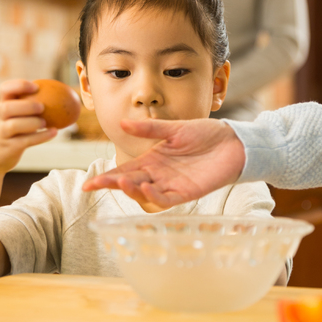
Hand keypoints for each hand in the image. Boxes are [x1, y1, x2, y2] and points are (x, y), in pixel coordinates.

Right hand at [0, 79, 56, 174]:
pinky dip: (41, 136)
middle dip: (26, 106)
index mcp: (2, 104)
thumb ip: (27, 103)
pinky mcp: (10, 147)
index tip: (36, 87)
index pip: (5, 89)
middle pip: (7, 107)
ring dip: (32, 123)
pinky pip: (25, 141)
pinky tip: (54, 132)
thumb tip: (61, 93)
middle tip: (42, 107)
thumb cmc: (10, 130)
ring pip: (13, 125)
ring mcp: (2, 133)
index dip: (19, 85)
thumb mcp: (13, 115)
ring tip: (45, 123)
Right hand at [82, 118, 244, 207]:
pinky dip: (155, 196)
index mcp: (153, 159)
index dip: (107, 177)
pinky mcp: (188, 192)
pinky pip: (168, 198)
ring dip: (132, 190)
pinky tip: (145, 189)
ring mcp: (173, 185)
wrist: (233, 141)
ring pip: (146, 193)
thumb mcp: (175, 128)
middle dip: (113, 185)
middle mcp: (160, 175)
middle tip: (95, 185)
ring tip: (121, 182)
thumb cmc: (206, 134)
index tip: (88, 184)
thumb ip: (150, 128)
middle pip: (131, 183)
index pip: (125, 170)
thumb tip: (123, 122)